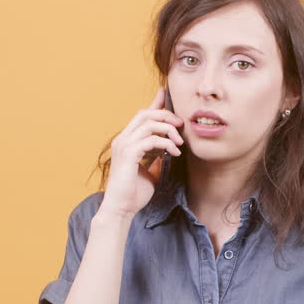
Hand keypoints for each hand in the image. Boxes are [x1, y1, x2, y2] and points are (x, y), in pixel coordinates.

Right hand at [98, 86, 184, 218]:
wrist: (122, 210)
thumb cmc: (134, 194)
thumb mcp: (150, 172)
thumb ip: (156, 159)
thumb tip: (168, 151)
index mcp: (127, 141)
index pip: (141, 116)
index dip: (154, 103)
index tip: (166, 93)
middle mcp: (123, 140)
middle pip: (145, 113)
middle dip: (166, 115)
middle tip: (181, 125)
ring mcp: (124, 146)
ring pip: (149, 123)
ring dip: (168, 130)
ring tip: (179, 143)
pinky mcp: (129, 155)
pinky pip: (151, 140)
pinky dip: (166, 144)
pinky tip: (174, 153)